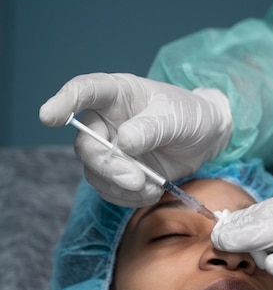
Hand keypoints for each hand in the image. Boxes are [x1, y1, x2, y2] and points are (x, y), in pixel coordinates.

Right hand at [39, 73, 231, 205]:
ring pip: (95, 173)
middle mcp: (106, 121)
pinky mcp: (119, 173)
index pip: (84, 91)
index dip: (63, 102)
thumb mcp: (176, 117)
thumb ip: (151, 128)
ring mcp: (111, 149)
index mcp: (117, 94)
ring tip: (151, 186)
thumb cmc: (189, 116)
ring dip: (121, 187)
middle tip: (136, 179)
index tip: (48, 117)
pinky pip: (110, 190)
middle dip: (108, 167)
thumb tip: (123, 142)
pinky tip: (151, 192)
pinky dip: (128, 197)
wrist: (206, 138)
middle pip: (86, 146)